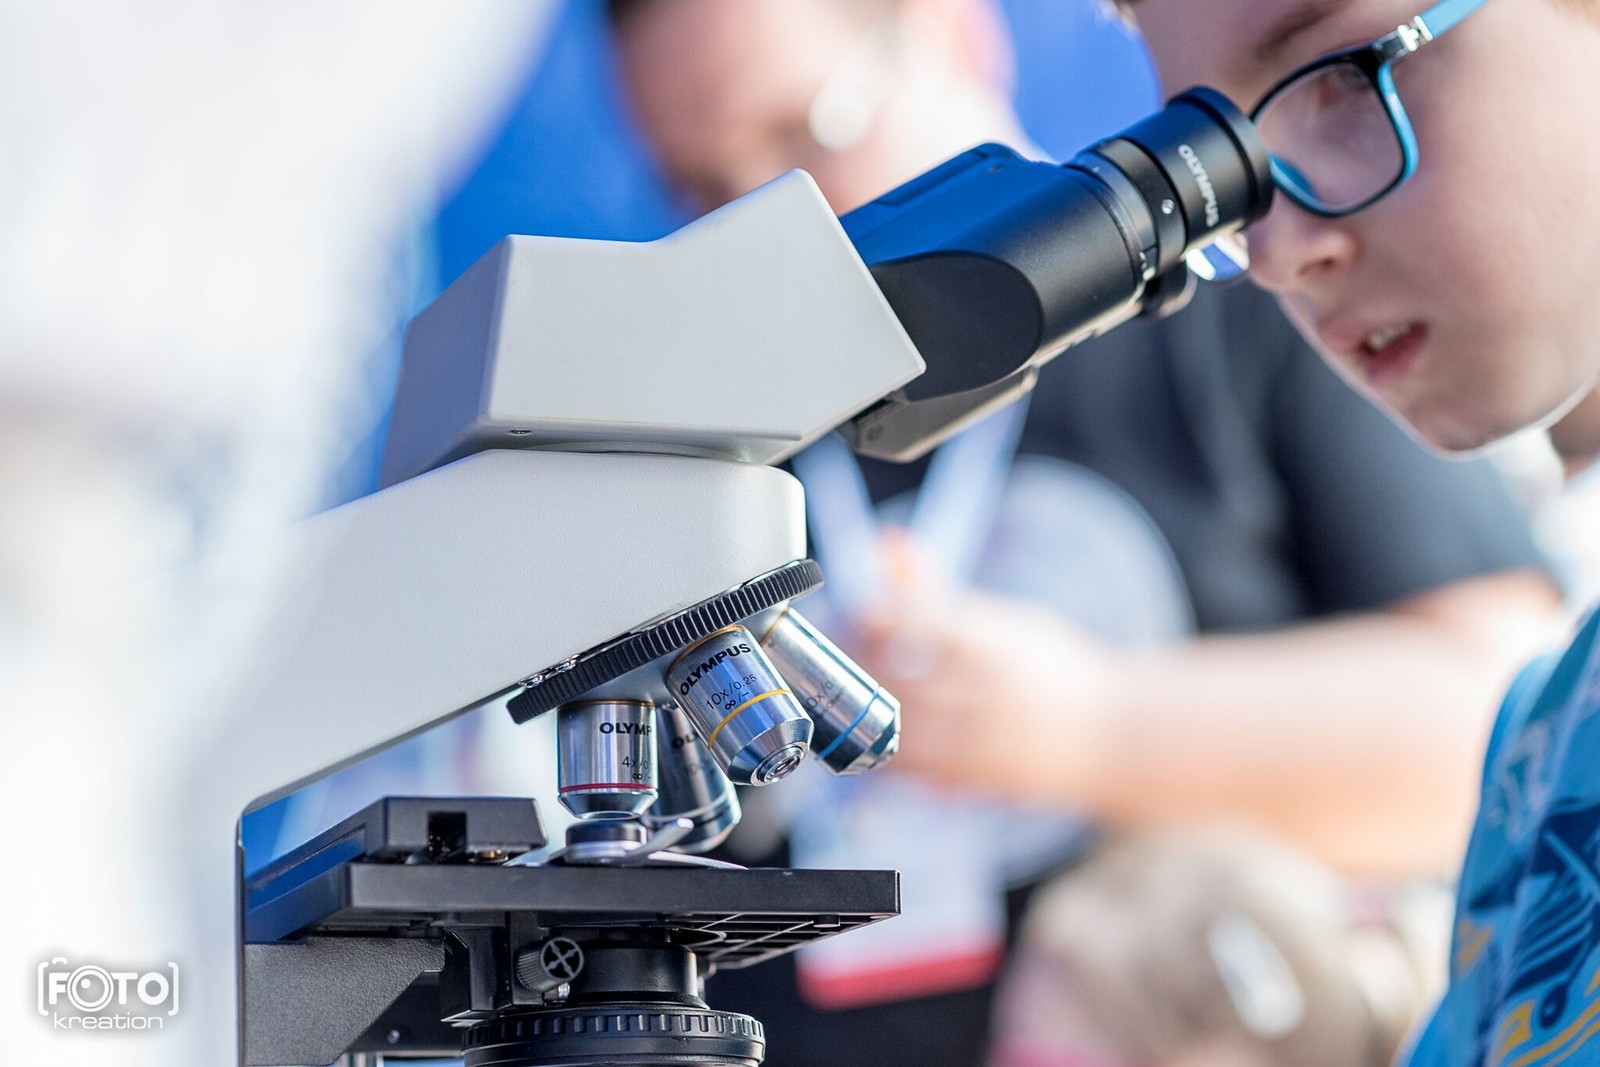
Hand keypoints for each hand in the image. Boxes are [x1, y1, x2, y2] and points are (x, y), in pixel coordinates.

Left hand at [847, 530, 1124, 805]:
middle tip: (832, 649)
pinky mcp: (971, 783)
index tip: (852, 611)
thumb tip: (887, 542)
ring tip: (845, 690)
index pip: (912, 621)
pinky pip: (904, 769)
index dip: (867, 615)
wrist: (1113, 741)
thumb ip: (938, 589)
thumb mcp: (1005, 621)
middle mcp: (986, 695)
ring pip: (888, 727)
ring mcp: (978, 744)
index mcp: (995, 644)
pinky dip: (876, 747)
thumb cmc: (1054, 670)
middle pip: (890, 676)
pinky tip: (870, 730)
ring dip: (856, 707)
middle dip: (849, 661)